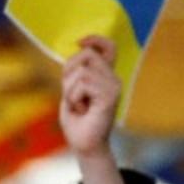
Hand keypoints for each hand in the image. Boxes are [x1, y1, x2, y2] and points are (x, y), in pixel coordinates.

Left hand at [60, 35, 119, 157]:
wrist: (84, 144)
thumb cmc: (77, 119)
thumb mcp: (71, 88)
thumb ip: (76, 70)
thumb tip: (81, 49)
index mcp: (106, 76)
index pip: (109, 47)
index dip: (96, 39)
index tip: (81, 42)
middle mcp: (114, 79)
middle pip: (87, 54)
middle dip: (69, 72)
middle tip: (73, 94)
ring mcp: (114, 88)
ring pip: (81, 71)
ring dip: (70, 90)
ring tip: (78, 105)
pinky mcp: (110, 97)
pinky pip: (82, 83)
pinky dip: (74, 97)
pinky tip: (82, 109)